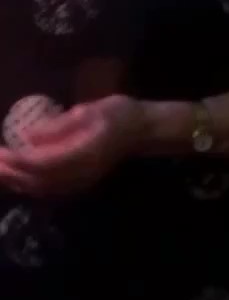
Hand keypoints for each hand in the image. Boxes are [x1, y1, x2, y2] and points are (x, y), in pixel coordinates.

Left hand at [0, 95, 144, 197]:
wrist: (145, 131)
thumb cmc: (120, 114)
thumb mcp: (90, 109)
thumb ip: (59, 125)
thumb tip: (27, 135)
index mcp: (85, 153)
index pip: (43, 163)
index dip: (18, 159)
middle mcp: (81, 172)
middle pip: (38, 180)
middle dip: (11, 172)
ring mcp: (82, 181)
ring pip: (41, 188)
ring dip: (16, 181)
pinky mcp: (81, 183)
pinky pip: (49, 189)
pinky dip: (29, 185)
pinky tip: (17, 177)